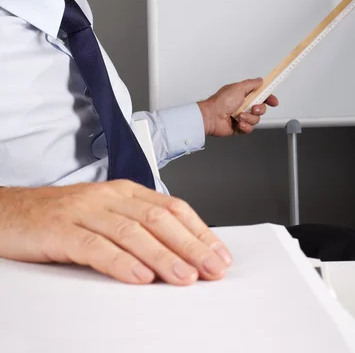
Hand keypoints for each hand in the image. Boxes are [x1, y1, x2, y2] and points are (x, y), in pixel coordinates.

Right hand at [0, 181, 231, 284]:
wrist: (10, 212)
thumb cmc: (61, 218)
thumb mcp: (105, 216)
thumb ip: (137, 229)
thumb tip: (179, 255)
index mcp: (124, 192)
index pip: (171, 207)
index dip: (199, 231)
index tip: (220, 255)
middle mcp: (109, 197)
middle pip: (158, 219)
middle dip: (191, 245)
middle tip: (214, 270)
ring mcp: (85, 211)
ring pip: (132, 232)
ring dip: (163, 256)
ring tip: (186, 277)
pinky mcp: (61, 230)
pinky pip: (95, 246)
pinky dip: (120, 262)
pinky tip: (139, 277)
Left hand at [198, 78, 278, 136]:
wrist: (211, 117)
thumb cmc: (221, 102)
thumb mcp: (238, 87)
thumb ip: (251, 84)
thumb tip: (260, 80)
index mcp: (243, 94)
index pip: (260, 95)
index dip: (268, 98)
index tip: (273, 101)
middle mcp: (243, 105)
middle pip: (261, 108)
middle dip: (259, 109)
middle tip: (252, 108)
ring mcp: (241, 116)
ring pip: (256, 120)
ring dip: (249, 118)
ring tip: (239, 116)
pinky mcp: (239, 127)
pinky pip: (249, 128)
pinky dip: (245, 126)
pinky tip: (238, 123)